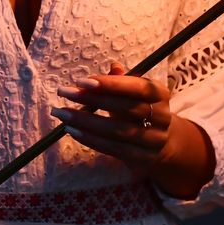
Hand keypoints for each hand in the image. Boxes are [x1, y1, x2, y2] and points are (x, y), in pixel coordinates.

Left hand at [52, 62, 174, 177]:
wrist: (160, 145)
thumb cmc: (139, 112)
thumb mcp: (134, 94)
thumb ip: (122, 81)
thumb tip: (113, 66)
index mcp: (160, 94)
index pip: (137, 87)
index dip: (111, 84)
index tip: (81, 81)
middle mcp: (161, 116)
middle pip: (126, 108)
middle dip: (93, 99)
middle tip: (65, 92)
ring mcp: (153, 139)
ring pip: (117, 130)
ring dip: (86, 122)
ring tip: (62, 114)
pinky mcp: (142, 158)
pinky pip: (113, 148)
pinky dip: (91, 139)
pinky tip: (72, 131)